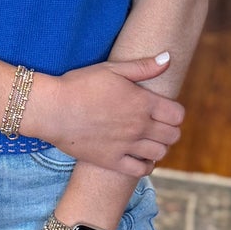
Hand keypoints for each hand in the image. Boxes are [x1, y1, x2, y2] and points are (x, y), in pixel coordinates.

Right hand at [25, 54, 183, 177]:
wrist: (52, 109)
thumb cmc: (80, 85)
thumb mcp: (112, 69)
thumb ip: (143, 66)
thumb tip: (168, 59)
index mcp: (143, 103)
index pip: (178, 115)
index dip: (174, 113)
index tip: (164, 110)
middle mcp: (139, 126)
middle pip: (172, 136)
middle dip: (169, 130)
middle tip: (156, 125)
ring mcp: (127, 146)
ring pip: (160, 153)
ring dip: (159, 147)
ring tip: (148, 141)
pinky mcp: (112, 161)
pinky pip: (140, 171)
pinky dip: (145, 166)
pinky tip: (139, 157)